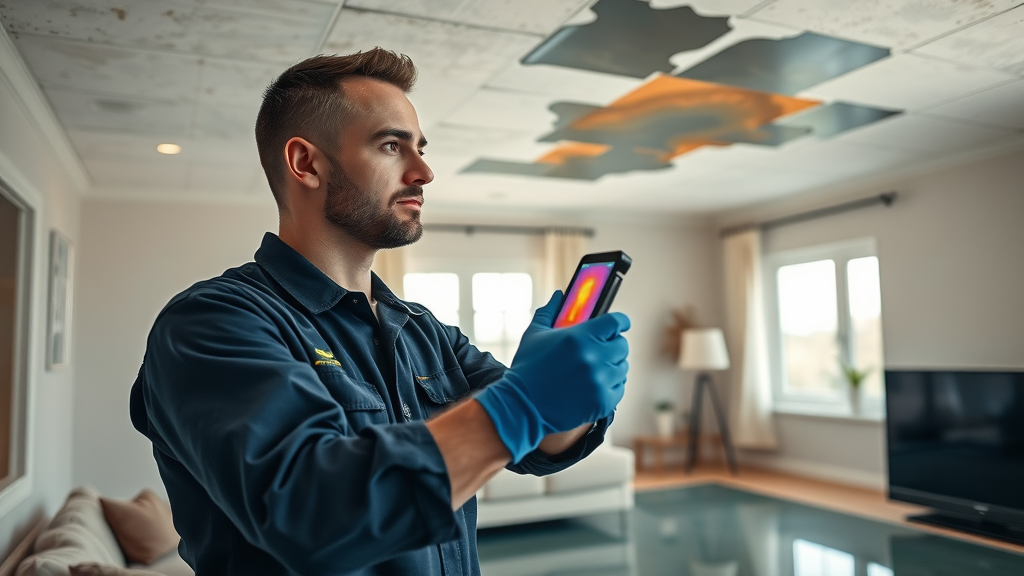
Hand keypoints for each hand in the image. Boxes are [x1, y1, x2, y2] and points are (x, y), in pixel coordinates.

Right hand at [474, 291, 629, 461]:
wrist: (521, 407)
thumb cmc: (527, 369)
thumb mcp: (534, 335)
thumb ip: (549, 312)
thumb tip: (559, 295)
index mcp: (579, 337)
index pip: (615, 322)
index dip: (620, 322)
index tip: (619, 325)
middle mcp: (594, 357)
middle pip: (622, 345)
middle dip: (612, 346)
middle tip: (600, 351)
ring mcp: (600, 381)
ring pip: (622, 367)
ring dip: (612, 367)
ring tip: (594, 370)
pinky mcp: (603, 401)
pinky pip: (620, 388)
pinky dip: (611, 387)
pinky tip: (595, 386)